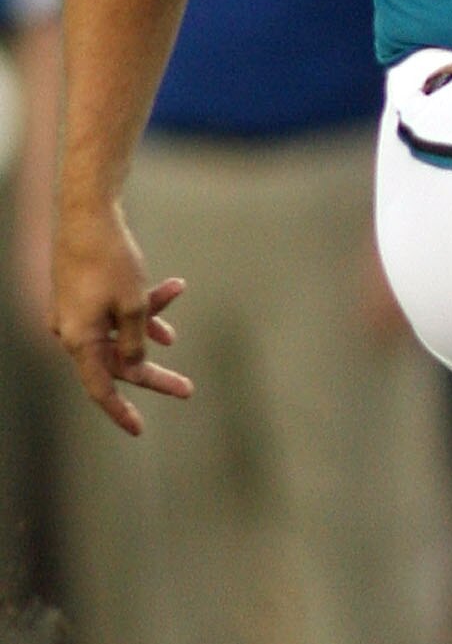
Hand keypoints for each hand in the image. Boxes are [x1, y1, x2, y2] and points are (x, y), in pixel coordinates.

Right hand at [50, 202, 190, 435]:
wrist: (89, 213)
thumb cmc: (110, 260)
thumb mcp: (134, 306)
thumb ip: (136, 341)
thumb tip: (136, 364)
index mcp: (78, 340)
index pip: (100, 388)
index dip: (120, 411)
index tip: (139, 431)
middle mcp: (72, 330)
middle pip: (118, 362)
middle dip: (154, 372)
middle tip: (188, 389)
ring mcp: (75, 312)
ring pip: (120, 331)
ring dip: (149, 319)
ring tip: (174, 292)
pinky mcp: (82, 293)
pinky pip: (114, 311)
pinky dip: (140, 306)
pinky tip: (171, 290)